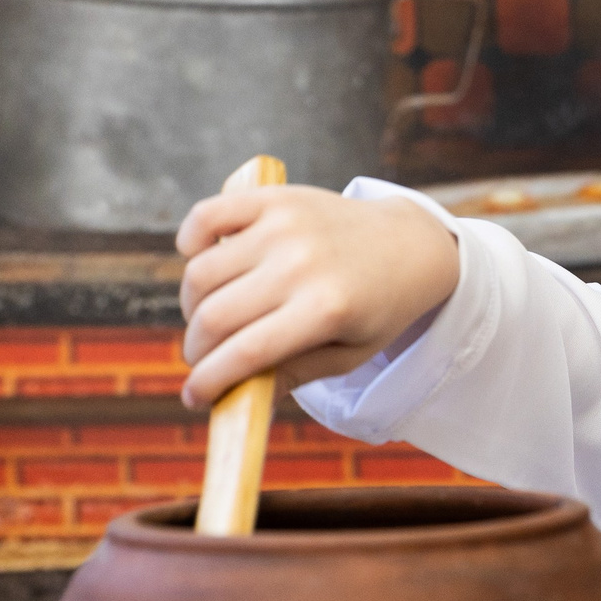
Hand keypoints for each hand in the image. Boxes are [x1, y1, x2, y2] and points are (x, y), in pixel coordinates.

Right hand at [175, 186, 459, 408]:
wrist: (410, 244)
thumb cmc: (377, 308)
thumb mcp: (349, 353)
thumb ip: (293, 375)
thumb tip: (236, 402)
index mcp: (326, 309)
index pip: (244, 352)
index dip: (208, 381)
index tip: (194, 397)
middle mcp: (302, 264)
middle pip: (214, 316)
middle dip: (197, 349)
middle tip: (203, 358)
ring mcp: (286, 226)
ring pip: (201, 273)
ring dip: (192, 305)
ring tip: (210, 317)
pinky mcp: (276, 198)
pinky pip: (206, 216)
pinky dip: (190, 241)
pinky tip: (199, 260)